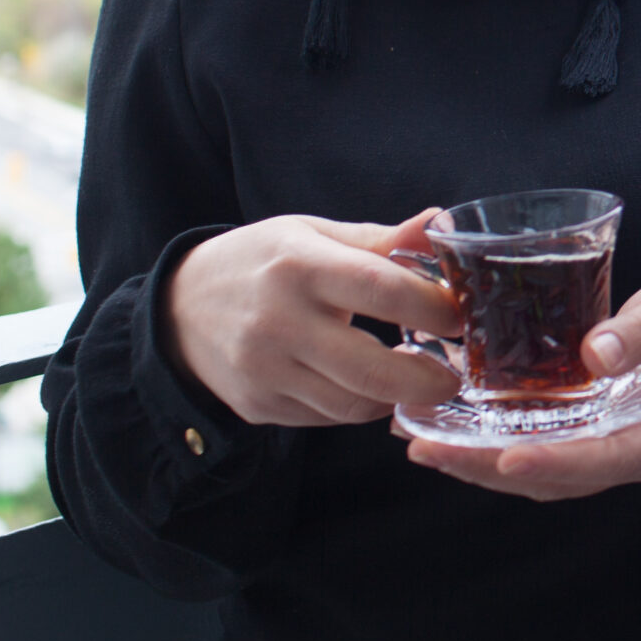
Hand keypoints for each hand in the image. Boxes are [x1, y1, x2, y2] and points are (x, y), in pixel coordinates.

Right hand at [162, 210, 462, 427]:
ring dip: (397, 399)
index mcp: (298, 266)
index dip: (432, 307)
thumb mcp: (313, 234)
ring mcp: (265, 371)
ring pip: (352, 405)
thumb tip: (441, 222)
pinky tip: (376, 388)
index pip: (380, 289)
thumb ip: (381, 240)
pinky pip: (327, 418)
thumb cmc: (262, 262)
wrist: (179, 310)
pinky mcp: (259, 406)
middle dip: (427, 380)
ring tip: (422, 380)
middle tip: (456, 374)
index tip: (461, 316)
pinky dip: (361, 407)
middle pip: (371, 370)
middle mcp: (278, 322)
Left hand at [403, 256, 640, 501]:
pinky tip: (448, 421)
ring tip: (419, 439)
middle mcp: (636, 450)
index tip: (504, 456)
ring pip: (540, 468)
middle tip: (426, 449)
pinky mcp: (590, 427)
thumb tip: (598, 354)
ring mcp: (611, 443)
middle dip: (489, 467)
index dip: (555, 462)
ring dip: (478, 459)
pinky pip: (536, 444)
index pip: (608, 459)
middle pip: (558, 476)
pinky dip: (490, 438)